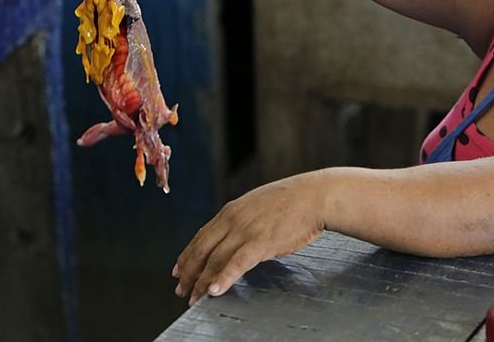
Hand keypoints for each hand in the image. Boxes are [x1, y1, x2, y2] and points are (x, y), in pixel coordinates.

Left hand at [173, 172, 326, 305]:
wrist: (315, 196)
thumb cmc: (293, 201)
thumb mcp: (258, 204)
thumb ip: (243, 218)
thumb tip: (235, 235)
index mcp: (232, 210)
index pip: (201, 235)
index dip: (187, 255)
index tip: (177, 269)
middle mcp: (233, 219)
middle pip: (202, 250)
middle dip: (188, 272)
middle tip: (180, 289)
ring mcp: (246, 230)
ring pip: (215, 259)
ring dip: (201, 281)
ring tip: (194, 298)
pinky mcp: (261, 242)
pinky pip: (237, 264)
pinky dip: (223, 278)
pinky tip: (215, 290)